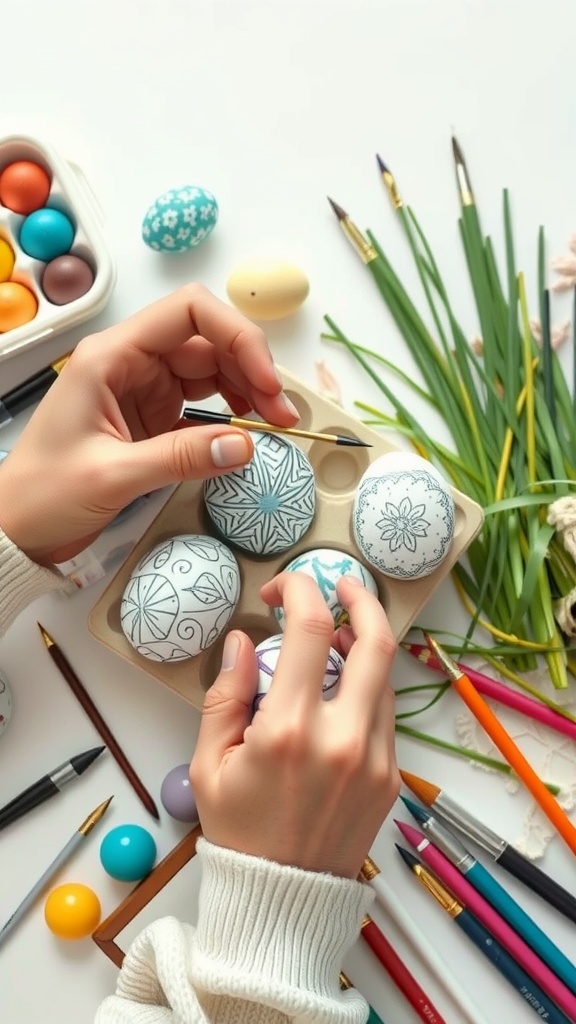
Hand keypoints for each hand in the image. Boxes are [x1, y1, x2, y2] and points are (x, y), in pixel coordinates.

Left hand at [0, 283, 296, 563]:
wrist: (15, 529)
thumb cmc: (43, 494)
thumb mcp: (112, 476)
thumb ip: (180, 457)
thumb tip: (245, 446)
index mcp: (112, 355)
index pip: (190, 312)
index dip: (237, 337)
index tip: (265, 382)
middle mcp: (130, 362)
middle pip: (209, 341)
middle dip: (252, 370)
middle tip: (281, 416)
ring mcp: (142, 388)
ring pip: (211, 371)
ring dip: (247, 391)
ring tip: (273, 425)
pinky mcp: (150, 417)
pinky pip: (201, 404)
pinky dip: (229, 416)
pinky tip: (245, 434)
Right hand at [190, 572, 399, 879]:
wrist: (284, 901)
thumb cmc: (239, 833)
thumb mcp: (208, 766)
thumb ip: (224, 695)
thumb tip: (242, 641)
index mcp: (289, 731)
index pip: (309, 630)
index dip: (298, 591)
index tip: (279, 591)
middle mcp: (342, 738)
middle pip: (376, 640)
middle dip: (360, 598)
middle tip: (339, 585)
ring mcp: (375, 758)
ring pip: (386, 675)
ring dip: (363, 644)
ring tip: (335, 639)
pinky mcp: (391, 776)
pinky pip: (384, 712)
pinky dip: (366, 687)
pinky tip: (340, 690)